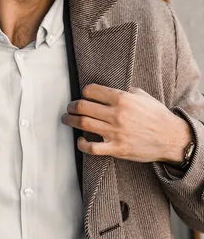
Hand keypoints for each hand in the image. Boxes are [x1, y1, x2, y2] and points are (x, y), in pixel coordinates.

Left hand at [61, 84, 191, 163]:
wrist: (171, 138)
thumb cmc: (157, 116)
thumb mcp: (142, 96)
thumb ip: (124, 91)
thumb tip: (108, 90)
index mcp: (122, 99)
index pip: (92, 90)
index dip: (84, 92)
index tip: (82, 95)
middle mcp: (117, 114)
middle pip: (83, 106)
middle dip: (72, 106)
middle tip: (70, 107)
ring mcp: (115, 132)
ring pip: (84, 123)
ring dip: (71, 120)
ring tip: (67, 119)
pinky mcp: (117, 148)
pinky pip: (92, 147)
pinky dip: (82, 144)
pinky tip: (80, 140)